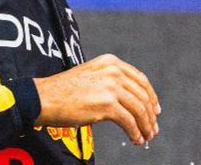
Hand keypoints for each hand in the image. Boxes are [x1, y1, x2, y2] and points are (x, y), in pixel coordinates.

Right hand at [33, 53, 160, 144]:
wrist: (45, 97)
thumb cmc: (63, 90)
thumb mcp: (91, 75)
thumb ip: (109, 80)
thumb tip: (128, 99)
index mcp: (111, 62)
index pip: (140, 79)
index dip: (151, 96)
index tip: (155, 109)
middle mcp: (114, 71)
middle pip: (142, 95)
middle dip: (150, 115)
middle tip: (152, 128)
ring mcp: (111, 87)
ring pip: (139, 109)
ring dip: (145, 126)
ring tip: (146, 137)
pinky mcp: (107, 104)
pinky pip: (129, 121)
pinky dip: (135, 132)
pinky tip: (135, 139)